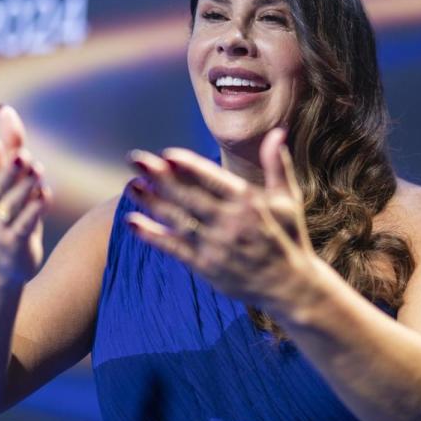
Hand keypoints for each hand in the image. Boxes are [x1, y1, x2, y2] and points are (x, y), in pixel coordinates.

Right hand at [0, 105, 51, 284]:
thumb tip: (5, 108)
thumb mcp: (9, 179)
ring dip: (26, 187)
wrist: (5, 262)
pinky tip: (45, 195)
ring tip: (38, 170)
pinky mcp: (15, 242)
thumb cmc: (9, 211)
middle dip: (10, 171)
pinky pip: (25, 225)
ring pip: (13, 204)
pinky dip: (35, 210)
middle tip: (22, 156)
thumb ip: (10, 145)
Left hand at [125, 128, 317, 308]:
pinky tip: (132, 222)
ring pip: (177, 220)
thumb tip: (277, 132)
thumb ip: (278, 166)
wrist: (289, 287)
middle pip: (189, 197)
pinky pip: (175, 248)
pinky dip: (152, 236)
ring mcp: (217, 247)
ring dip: (151, 202)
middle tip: (135, 159)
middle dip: (160, 177)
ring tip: (130, 185)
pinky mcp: (207, 267)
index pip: (213, 180)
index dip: (189, 167)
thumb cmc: (288, 237)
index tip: (166, 154)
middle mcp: (231, 223)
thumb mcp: (288, 200)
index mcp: (249, 203)